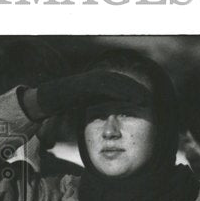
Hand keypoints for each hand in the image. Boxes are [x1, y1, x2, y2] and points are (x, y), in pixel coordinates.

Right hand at [22, 69, 147, 120]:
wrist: (49, 99)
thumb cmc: (66, 104)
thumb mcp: (85, 108)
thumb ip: (96, 111)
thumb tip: (103, 122)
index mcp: (99, 84)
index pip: (121, 87)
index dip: (133, 93)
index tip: (145, 103)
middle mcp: (98, 78)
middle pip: (123, 83)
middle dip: (136, 90)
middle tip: (150, 100)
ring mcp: (93, 78)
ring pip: (118, 83)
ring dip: (132, 91)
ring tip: (144, 100)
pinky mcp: (88, 82)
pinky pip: (107, 86)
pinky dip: (119, 91)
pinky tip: (128, 98)